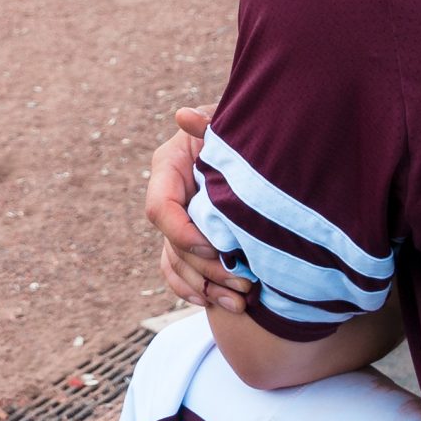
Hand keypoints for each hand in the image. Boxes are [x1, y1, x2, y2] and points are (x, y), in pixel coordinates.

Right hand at [146, 106, 253, 312]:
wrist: (261, 140)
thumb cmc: (243, 127)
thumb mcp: (228, 121)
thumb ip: (209, 124)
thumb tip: (183, 117)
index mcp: (169, 168)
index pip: (160, 209)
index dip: (182, 233)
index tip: (215, 247)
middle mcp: (169, 197)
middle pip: (173, 244)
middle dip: (206, 268)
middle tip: (243, 281)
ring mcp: (179, 220)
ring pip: (177, 264)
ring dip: (206, 287)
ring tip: (242, 301)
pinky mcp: (191, 238)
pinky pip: (179, 272)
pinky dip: (195, 290)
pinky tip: (218, 303)